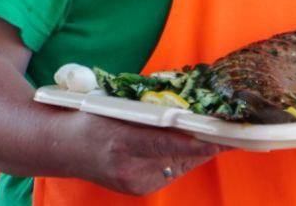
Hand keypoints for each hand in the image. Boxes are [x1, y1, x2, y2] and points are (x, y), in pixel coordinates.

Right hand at [63, 111, 225, 195]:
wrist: (62, 148)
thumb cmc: (92, 116)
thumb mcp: (118, 105)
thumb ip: (151, 108)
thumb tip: (189, 105)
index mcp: (121, 141)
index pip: (167, 143)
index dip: (196, 142)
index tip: (221, 137)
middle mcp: (128, 168)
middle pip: (180, 155)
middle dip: (208, 141)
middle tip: (233, 128)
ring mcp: (134, 183)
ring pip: (181, 164)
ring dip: (200, 148)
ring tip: (220, 132)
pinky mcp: (138, 189)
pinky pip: (172, 170)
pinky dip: (185, 156)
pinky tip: (195, 143)